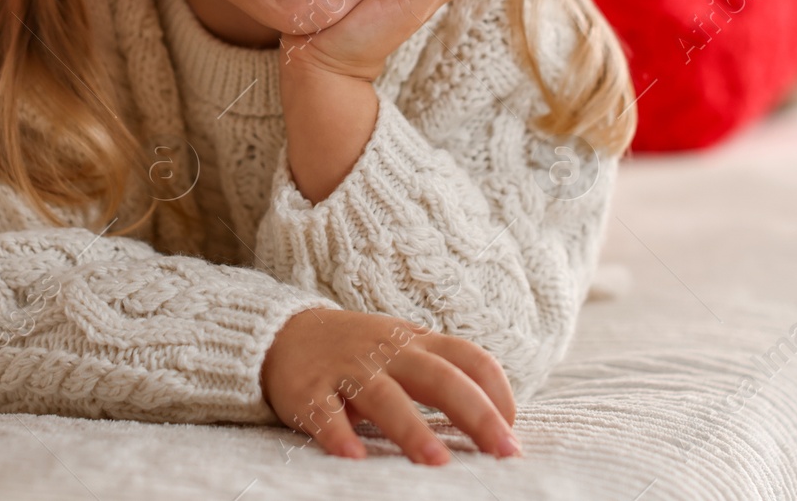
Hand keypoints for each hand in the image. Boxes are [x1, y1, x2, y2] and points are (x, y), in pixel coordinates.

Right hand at [261, 307, 519, 463]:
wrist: (284, 334)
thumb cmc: (360, 351)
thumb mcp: (405, 347)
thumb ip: (445, 370)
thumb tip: (499, 416)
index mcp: (417, 342)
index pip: (470, 358)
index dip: (498, 390)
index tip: (512, 427)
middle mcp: (388, 352)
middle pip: (440, 378)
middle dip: (476, 414)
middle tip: (504, 450)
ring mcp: (348, 370)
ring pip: (385, 397)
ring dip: (413, 429)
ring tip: (438, 462)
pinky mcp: (309, 390)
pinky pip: (325, 413)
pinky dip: (339, 434)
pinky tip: (355, 458)